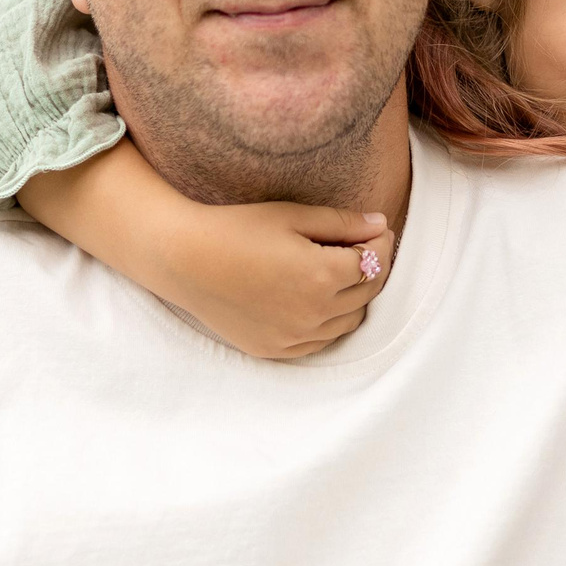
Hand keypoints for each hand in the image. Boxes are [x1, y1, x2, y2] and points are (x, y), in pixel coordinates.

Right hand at [162, 200, 393, 358]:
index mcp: (325, 276)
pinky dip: (329, 324)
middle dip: (372, 268)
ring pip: (349, 322)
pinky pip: (320, 343)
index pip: (374, 261)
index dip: (381, 242)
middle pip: (367, 293)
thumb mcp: (294, 216)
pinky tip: (319, 303)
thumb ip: (342, 223)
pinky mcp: (275, 349)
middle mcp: (315, 313)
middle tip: (363, 247)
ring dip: (354, 298)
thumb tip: (380, 226)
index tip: (376, 229)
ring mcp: (295, 337)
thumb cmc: (238, 229)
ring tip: (341, 274)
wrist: (184, 260)